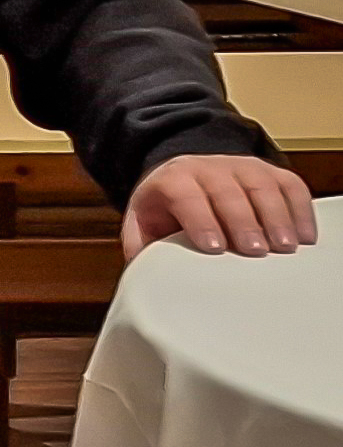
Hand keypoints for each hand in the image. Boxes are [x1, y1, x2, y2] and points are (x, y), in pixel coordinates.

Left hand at [122, 154, 317, 260]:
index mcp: (173, 180)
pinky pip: (290, 185)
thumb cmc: (165, 208)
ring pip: (261, 187)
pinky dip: (299, 209)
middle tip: (255, 252)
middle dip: (243, 222)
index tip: (215, 247)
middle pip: (228, 192)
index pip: (187, 196)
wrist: (184, 174)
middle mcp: (209, 168)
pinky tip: (303, 235)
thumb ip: (141, 248)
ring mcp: (242, 167)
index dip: (202, 220)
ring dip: (275, 217)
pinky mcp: (270, 172)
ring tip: (284, 247)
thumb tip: (142, 280)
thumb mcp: (143, 223)